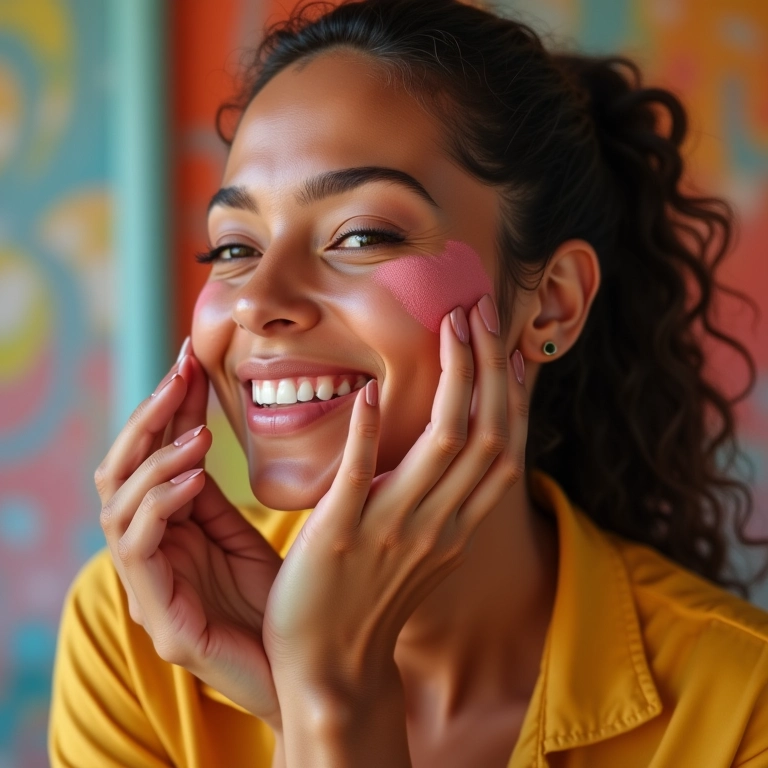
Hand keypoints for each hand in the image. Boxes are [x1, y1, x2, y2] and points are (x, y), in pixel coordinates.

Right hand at [95, 344, 282, 729]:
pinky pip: (139, 546)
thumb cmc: (280, 602)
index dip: (167, 406)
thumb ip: (211, 494)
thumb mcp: (241, 534)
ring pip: (116, 505)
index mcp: (167, 532)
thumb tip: (203, 426)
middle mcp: (148, 554)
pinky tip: (195, 478)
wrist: (308, 669)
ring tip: (200, 434)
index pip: (151, 457)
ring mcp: (148, 586)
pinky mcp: (161, 619)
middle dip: (148, 418)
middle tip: (181, 375)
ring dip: (156, 459)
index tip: (191, 358)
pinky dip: (161, 502)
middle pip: (119, 472)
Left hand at [262, 295, 527, 701]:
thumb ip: (437, 501)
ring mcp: (393, 529)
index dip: (512, 395)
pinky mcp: (340, 535)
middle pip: (485, 435)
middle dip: (489, 369)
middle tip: (481, 313)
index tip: (509, 347)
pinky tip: (374, 391)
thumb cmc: (369, 603)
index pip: (502, 450)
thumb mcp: (420, 550)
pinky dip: (370, 432)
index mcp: (456, 527)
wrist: (331, 673)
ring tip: (452, 326)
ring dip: (454, 380)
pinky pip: (362, 475)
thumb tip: (444, 450)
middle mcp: (438, 524)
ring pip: (444, 445)